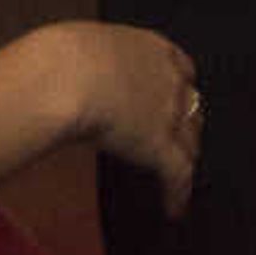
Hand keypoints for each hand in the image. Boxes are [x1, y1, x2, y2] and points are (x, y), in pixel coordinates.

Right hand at [58, 21, 201, 218]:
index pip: (181, 68)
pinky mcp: (159, 146)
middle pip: (191, 105)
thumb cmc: (64, 56)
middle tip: (179, 138)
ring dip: (186, 157)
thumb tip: (81, 72)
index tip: (177, 95)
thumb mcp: (88, 46)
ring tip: (181, 172)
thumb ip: (100, 61)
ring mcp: (168, 114)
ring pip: (190, 140)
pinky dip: (177, 194)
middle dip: (186, 122)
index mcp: (153, 48)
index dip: (179, 86)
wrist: (67, 76)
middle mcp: (169, 79)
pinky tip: (174, 208)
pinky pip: (178, 175)